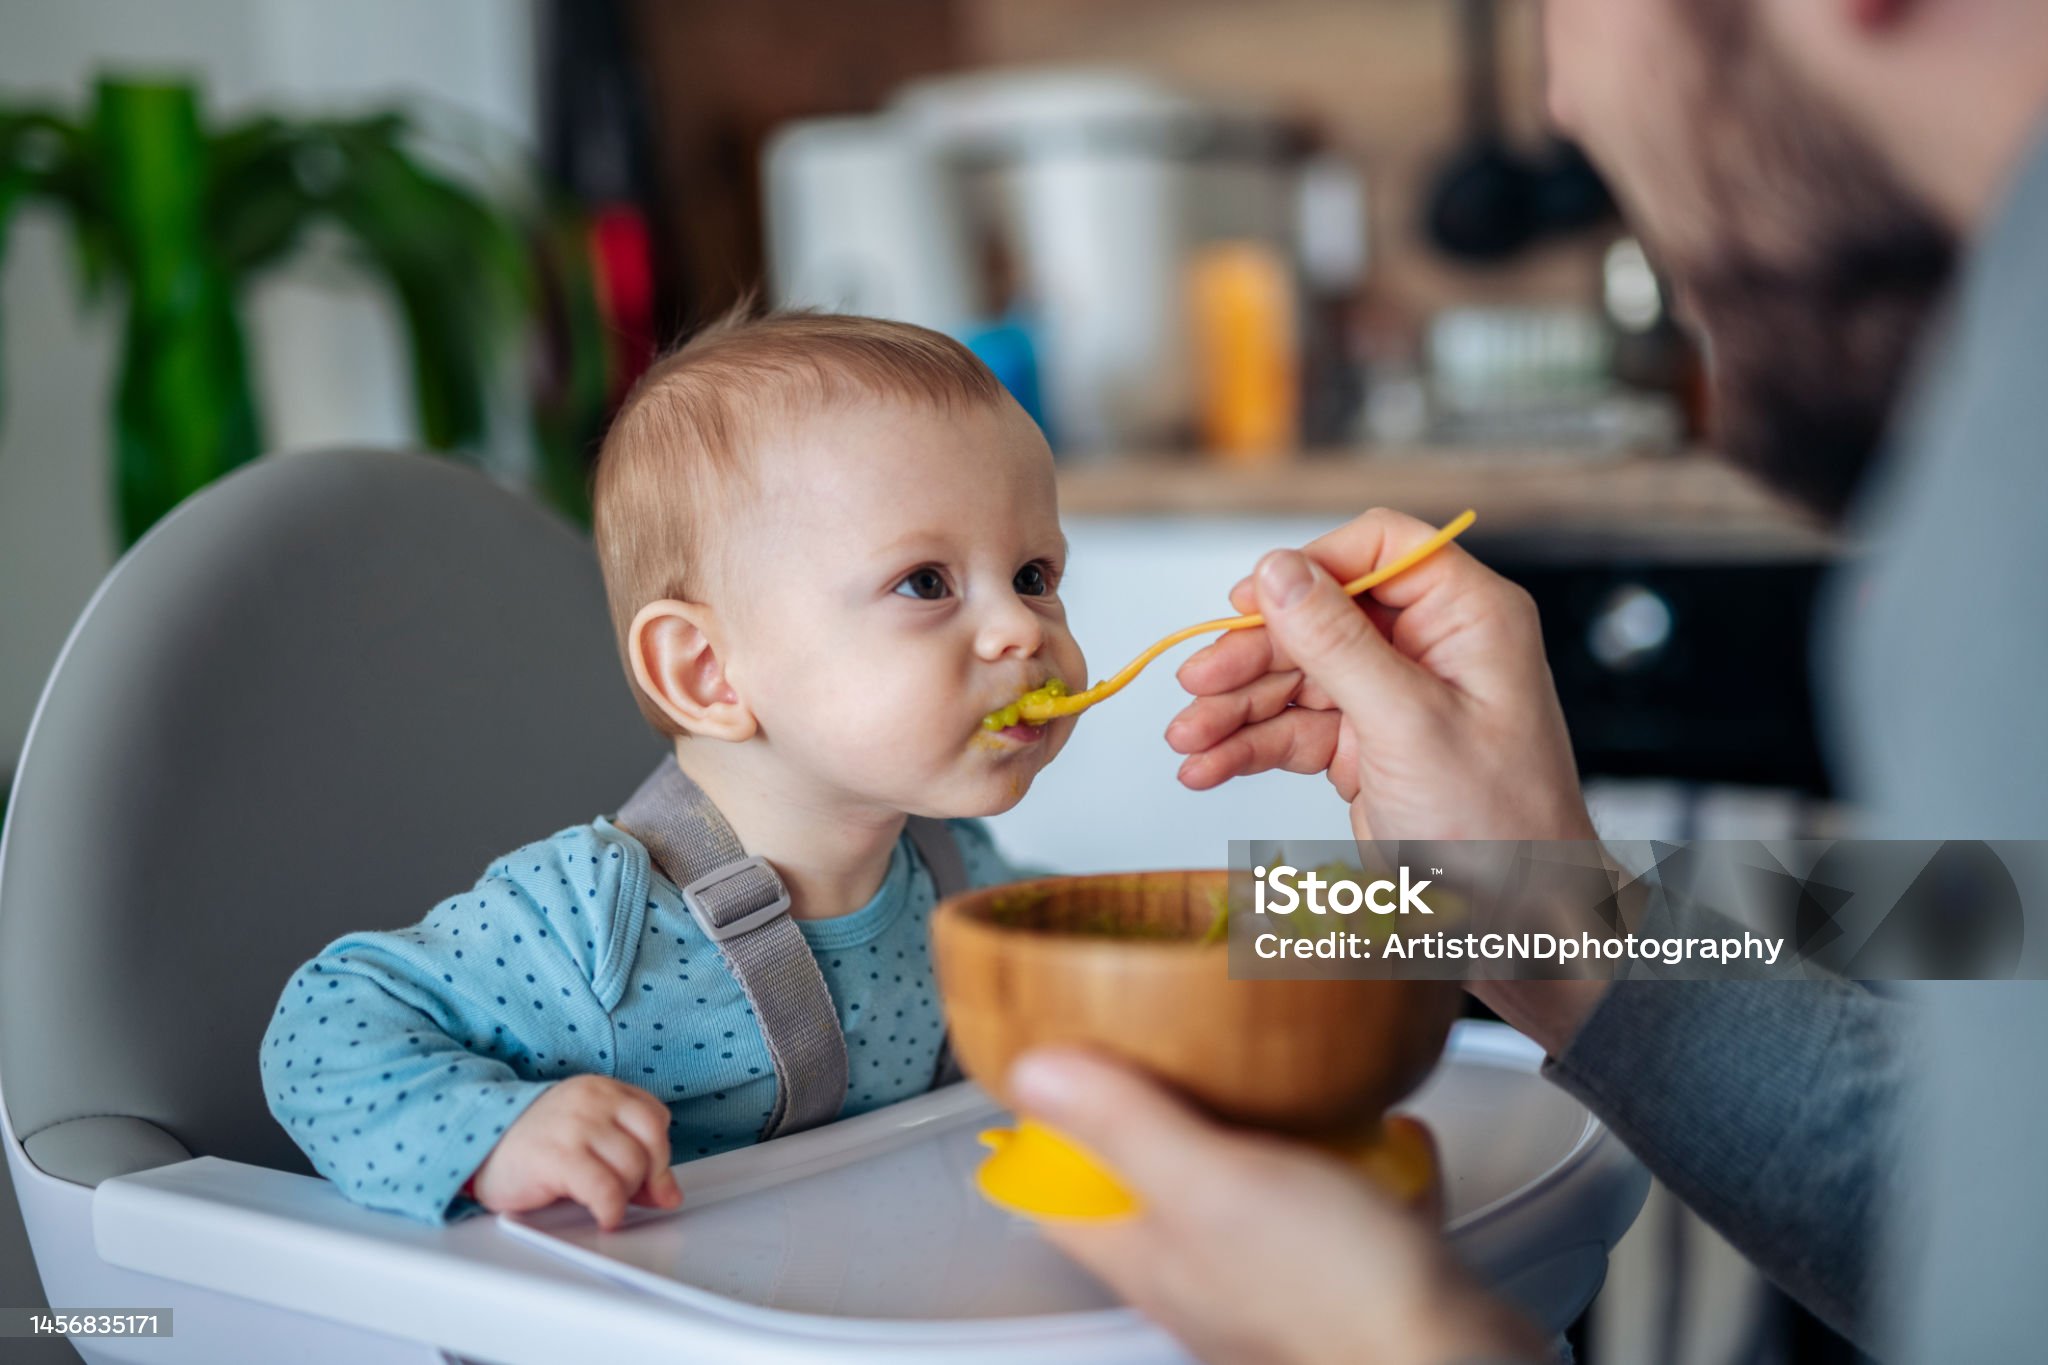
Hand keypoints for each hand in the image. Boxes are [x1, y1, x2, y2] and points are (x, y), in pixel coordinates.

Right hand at [468, 1076, 680, 1228]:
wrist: (475, 1146)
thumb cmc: (530, 1145)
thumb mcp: (587, 1140)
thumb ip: (628, 1156)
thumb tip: (669, 1193)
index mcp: (602, 1090)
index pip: (655, 1118)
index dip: (658, 1154)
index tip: (650, 1178)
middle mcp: (593, 1101)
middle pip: (651, 1142)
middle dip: (648, 1177)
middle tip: (628, 1195)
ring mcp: (576, 1126)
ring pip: (633, 1166)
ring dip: (626, 1195)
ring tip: (605, 1202)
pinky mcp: (558, 1156)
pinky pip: (606, 1189)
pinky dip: (613, 1210)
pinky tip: (604, 1216)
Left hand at [1010, 1049, 1547, 1364]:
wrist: (1451, 1364)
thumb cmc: (1334, 1303)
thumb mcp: (1210, 1185)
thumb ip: (1122, 1126)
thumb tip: (1035, 1072)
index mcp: (1149, 1253)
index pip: (1058, 1193)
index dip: (1046, 1127)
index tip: (1058, 1059)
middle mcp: (1203, 1272)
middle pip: (1151, 1183)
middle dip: (1158, 1111)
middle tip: (1167, 1047)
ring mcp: (1275, 1278)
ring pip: (1245, 1192)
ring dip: (1263, 1132)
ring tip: (1282, 1078)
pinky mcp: (1349, 1281)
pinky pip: (1343, 1206)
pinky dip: (1361, 1163)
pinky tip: (1385, 1133)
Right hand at [1168, 508, 1608, 1053]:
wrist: (1521, 927)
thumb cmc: (1502, 830)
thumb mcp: (1409, 726)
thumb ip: (1337, 644)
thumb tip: (1277, 570)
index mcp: (1468, 618)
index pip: (1380, 546)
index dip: (1309, 566)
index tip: (1249, 601)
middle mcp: (1431, 647)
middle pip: (1319, 616)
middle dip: (1251, 654)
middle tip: (1195, 684)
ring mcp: (1397, 699)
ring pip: (1296, 676)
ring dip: (1236, 707)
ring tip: (1186, 742)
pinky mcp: (1369, 748)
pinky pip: (1295, 730)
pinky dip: (1249, 748)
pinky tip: (1208, 767)